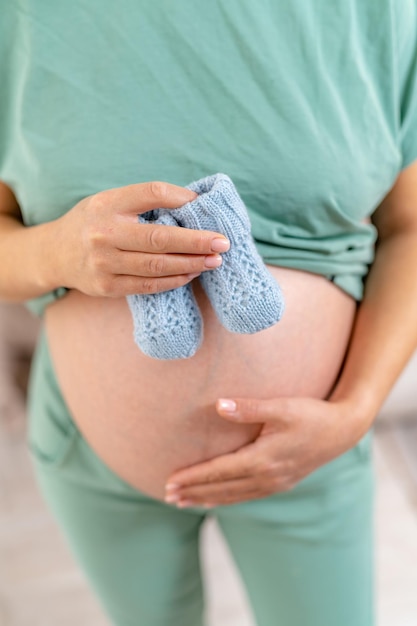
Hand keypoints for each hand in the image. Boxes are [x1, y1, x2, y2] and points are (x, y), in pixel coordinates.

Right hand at [49, 181, 229, 296]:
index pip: (151, 193)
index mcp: (107, 204)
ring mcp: (104, 263)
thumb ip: (144, 202)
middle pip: (159, 238)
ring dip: (191, 263)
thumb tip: (193, 205)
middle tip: (222, 242)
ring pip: (157, 265)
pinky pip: (148, 285)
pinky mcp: (107, 287)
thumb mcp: (110, 201)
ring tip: (214, 260)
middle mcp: (103, 234)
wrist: (54, 254)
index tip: (204, 207)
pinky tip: (191, 273)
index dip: (181, 198)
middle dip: (196, 241)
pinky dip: (174, 280)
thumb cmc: (92, 222)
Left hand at [165, 396, 365, 506]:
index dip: (193, 477)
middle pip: (222, 488)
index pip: (219, 472)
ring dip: (207, 499)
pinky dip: (227, 499)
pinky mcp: (281, 483)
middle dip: (193, 492)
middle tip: (167, 497)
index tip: (170, 482)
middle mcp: (267, 477)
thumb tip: (219, 405)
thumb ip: (248, 407)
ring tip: (184, 503)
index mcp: (263, 459)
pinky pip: (246, 496)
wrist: (342, 430)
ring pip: (233, 496)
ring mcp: (275, 483)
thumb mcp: (281, 406)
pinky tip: (216, 499)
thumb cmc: (311, 414)